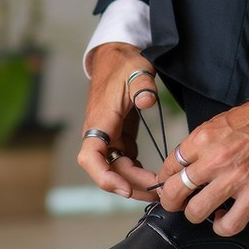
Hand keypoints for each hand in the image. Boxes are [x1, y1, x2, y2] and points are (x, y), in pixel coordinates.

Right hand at [78, 42, 160, 201]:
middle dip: (131, 184)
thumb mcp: (136, 70)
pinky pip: (124, 160)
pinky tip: (154, 177)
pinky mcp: (118, 135)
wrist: (116, 57)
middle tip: (158, 192)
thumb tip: (147, 101)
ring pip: (117, 168)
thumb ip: (142, 85)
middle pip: (109, 169)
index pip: (90, 157)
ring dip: (135, 181)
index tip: (125, 188)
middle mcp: (100, 133)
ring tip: (158, 189)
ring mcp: (108, 136)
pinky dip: (137, 171)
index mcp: (100, 121)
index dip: (104, 177)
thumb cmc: (124, 64)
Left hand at [156, 93, 248, 234]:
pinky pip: (229, 224)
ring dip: (196, 214)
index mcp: (203, 137)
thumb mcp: (220, 122)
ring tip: (205, 209)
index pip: (169, 166)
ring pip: (196, 212)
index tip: (169, 184)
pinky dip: (223, 226)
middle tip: (178, 203)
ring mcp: (235, 177)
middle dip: (171, 201)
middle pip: (174, 191)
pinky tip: (225, 217)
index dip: (165, 179)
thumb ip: (201, 144)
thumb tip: (186, 165)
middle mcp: (215, 158)